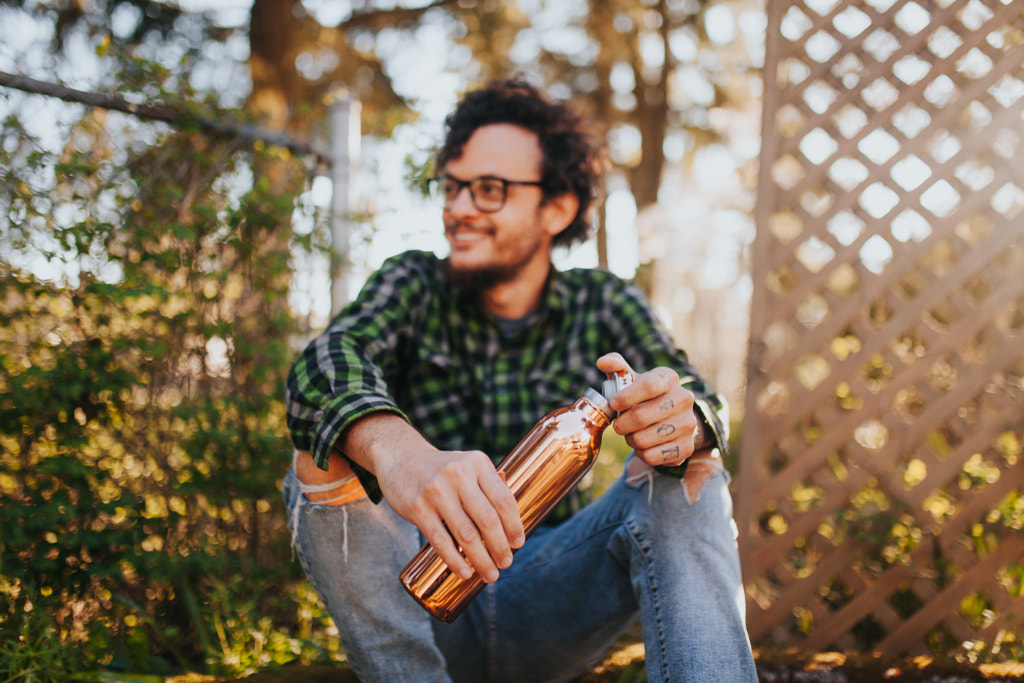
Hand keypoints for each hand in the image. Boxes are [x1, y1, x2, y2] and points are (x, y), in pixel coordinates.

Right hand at [344, 414, 524, 583]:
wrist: (401, 458)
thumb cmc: (442, 469)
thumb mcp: (468, 466)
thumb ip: (488, 488)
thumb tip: (511, 527)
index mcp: (477, 463)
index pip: (504, 499)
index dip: (514, 526)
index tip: (518, 543)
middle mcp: (458, 474)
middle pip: (487, 520)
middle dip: (500, 547)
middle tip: (506, 563)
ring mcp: (436, 491)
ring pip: (466, 534)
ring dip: (481, 560)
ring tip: (490, 574)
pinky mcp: (417, 508)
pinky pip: (441, 541)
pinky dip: (455, 560)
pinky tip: (465, 572)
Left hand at [596, 352, 700, 467]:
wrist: (671, 419)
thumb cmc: (644, 396)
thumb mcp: (631, 378)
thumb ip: (616, 366)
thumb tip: (602, 362)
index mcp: (669, 378)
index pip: (648, 386)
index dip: (626, 397)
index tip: (613, 404)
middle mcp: (684, 399)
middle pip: (641, 416)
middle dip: (622, 424)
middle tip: (618, 425)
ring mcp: (688, 424)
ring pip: (643, 439)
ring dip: (630, 439)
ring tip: (632, 434)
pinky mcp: (687, 447)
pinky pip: (652, 456)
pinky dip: (641, 453)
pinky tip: (644, 446)